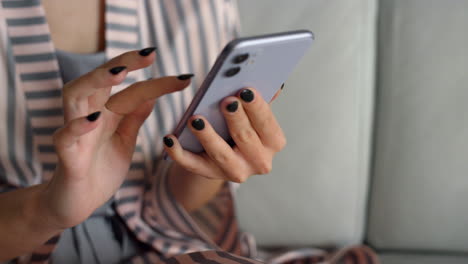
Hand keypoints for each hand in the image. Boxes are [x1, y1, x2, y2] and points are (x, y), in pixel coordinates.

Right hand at [41, 48, 191, 228]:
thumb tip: (151, 95)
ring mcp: (76, 135)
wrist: (78, 203)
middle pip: (99, 80)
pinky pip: (65, 137)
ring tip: (119, 73)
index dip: (156, 82)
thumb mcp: (125, 140)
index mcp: (106, 113)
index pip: (132, 90)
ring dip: (96, 81)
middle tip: (150, 54)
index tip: (185, 78)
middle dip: (123, 63)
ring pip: (75, 96)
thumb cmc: (101, 168)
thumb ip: (133, 117)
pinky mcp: (67, 157)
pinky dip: (78, 127)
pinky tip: (94, 120)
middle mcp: (89, 116)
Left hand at [164, 88, 285, 183]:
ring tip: (195, 119)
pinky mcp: (210, 174)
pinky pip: (192, 165)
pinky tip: (169, 139)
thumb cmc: (240, 125)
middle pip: (246, 139)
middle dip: (236, 119)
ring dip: (208, 136)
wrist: (222, 154)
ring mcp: (235, 171)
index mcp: (273, 142)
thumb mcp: (253, 113)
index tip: (246, 91)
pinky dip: (179, 153)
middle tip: (226, 101)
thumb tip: (273, 83)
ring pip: (221, 155)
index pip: (267, 125)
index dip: (257, 108)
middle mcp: (259, 161)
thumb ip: (260, 99)